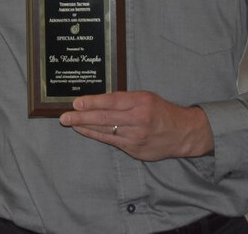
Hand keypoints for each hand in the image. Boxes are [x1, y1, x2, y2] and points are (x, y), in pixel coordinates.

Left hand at [58, 90, 214, 161]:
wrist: (183, 133)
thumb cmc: (162, 111)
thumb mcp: (146, 98)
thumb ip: (124, 100)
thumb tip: (98, 100)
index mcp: (141, 102)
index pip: (112, 101)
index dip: (92, 102)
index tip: (76, 102)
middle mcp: (138, 119)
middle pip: (105, 117)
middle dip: (82, 116)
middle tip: (65, 116)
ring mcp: (136, 136)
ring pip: (105, 131)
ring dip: (85, 127)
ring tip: (70, 123)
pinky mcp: (135, 149)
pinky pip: (111, 141)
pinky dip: (96, 135)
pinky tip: (85, 131)